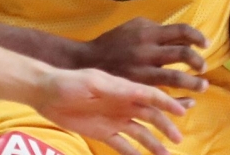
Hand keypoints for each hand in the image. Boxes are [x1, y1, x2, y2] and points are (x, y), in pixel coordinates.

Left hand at [33, 67, 188, 154]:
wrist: (46, 92)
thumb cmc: (69, 82)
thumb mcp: (93, 82)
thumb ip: (116, 88)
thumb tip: (141, 92)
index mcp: (123, 89)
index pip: (151, 95)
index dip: (168, 102)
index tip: (183, 111)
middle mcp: (123, 105)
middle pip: (151, 116)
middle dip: (166, 126)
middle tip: (178, 139)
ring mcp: (114, 120)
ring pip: (141, 133)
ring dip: (154, 143)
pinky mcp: (103, 133)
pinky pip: (123, 145)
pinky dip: (134, 153)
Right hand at [72, 17, 209, 91]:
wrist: (86, 62)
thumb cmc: (113, 43)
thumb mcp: (132, 26)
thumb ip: (154, 28)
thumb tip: (177, 33)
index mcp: (148, 33)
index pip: (181, 31)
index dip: (198, 37)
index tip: (206, 44)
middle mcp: (147, 51)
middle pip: (183, 54)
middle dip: (199, 62)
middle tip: (203, 68)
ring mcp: (143, 71)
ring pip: (176, 78)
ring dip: (194, 84)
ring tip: (202, 87)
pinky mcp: (137, 88)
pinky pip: (163, 97)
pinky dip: (178, 102)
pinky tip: (188, 103)